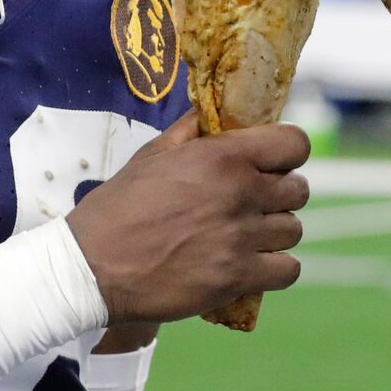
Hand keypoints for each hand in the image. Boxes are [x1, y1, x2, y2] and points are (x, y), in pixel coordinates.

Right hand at [65, 114, 308, 323]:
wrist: (93, 266)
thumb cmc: (118, 208)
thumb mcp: (150, 156)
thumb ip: (189, 133)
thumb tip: (211, 114)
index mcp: (222, 157)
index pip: (294, 144)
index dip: (287, 154)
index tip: (272, 164)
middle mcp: (240, 193)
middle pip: (298, 191)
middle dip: (280, 196)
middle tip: (254, 205)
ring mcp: (242, 238)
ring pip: (293, 231)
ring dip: (274, 234)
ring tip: (246, 237)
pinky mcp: (238, 277)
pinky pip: (289, 270)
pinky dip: (275, 269)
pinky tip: (253, 265)